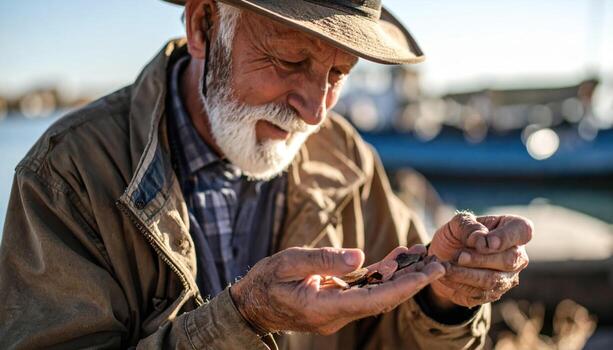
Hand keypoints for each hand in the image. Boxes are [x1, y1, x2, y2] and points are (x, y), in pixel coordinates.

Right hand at [230, 246, 444, 334]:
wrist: (252, 303)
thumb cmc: (267, 280)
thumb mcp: (289, 262)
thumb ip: (323, 260)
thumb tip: (359, 256)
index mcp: (325, 307)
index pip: (373, 300)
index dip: (403, 287)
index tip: (427, 274)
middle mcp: (336, 314)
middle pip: (382, 299)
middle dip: (412, 283)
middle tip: (439, 263)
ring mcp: (338, 310)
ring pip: (377, 295)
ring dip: (401, 277)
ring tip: (424, 256)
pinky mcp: (337, 302)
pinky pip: (365, 289)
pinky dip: (382, 275)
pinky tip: (397, 259)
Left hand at [428, 212, 531, 307]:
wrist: (444, 259)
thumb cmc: (457, 235)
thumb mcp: (457, 224)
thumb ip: (469, 227)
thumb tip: (482, 241)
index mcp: (512, 229)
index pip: (523, 230)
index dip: (506, 237)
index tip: (487, 243)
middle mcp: (517, 255)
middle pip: (509, 260)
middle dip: (480, 259)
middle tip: (459, 256)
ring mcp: (508, 277)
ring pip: (493, 280)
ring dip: (465, 274)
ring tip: (445, 267)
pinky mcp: (493, 294)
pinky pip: (479, 293)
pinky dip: (458, 284)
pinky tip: (444, 275)